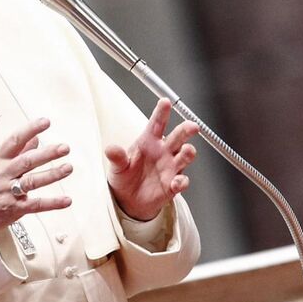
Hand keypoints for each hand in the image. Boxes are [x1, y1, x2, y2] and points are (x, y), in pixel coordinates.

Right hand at [0, 117, 72, 231]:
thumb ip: (19, 151)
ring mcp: (10, 192)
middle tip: (63, 148)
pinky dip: (52, 203)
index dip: (30, 130)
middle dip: (47, 154)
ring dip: (52, 174)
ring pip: (32, 182)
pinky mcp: (16, 208)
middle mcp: (4, 174)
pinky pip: (36, 205)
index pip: (15, 141)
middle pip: (27, 161)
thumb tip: (36, 138)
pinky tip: (66, 200)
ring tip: (67, 168)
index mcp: (0, 160)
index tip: (45, 122)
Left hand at [106, 98, 197, 221]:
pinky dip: (181, 181)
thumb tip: (110, 149)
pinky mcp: (172, 185)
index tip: (165, 101)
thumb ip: (117, 157)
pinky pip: (181, 181)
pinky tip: (177, 182)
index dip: (162, 112)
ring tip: (188, 150)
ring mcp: (170, 167)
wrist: (128, 199)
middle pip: (178, 137)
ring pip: (184, 156)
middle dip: (186, 130)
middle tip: (192, 126)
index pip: (157, 123)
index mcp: (149, 141)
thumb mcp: (117, 166)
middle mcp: (163, 152)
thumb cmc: (124, 175)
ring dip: (188, 153)